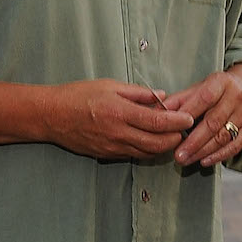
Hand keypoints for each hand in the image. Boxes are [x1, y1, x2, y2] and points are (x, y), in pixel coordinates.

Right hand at [45, 81, 193, 160]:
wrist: (52, 116)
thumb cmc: (78, 95)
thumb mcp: (109, 85)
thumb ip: (137, 93)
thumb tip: (161, 96)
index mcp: (120, 112)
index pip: (157, 121)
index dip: (176, 121)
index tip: (189, 118)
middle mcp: (118, 132)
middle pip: (157, 143)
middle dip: (175, 138)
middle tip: (184, 129)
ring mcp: (113, 147)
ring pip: (147, 153)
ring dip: (164, 147)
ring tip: (172, 136)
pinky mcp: (107, 155)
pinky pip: (134, 155)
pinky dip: (148, 150)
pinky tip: (152, 141)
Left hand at [164, 64, 241, 168]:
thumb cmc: (218, 89)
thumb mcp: (200, 87)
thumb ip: (179, 100)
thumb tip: (157, 112)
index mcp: (221, 82)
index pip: (204, 99)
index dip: (188, 114)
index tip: (171, 129)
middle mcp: (236, 97)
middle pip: (213, 122)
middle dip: (193, 141)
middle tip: (177, 155)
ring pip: (223, 137)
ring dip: (203, 151)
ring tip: (186, 160)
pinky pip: (235, 146)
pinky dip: (219, 156)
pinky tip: (204, 161)